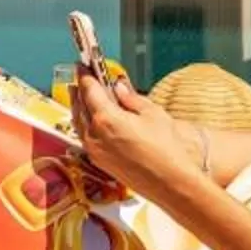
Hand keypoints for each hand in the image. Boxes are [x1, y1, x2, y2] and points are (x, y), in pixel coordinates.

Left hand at [75, 77, 200, 201]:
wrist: (171, 184)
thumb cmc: (166, 150)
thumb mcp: (153, 115)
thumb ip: (131, 99)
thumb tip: (119, 87)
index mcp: (106, 119)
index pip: (89, 90)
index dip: (85, 75)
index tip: (83, 66)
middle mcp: (95, 135)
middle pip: (80, 106)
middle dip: (80, 90)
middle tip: (81, 78)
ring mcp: (95, 151)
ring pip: (79, 123)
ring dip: (79, 107)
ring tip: (81, 96)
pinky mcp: (99, 162)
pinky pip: (85, 138)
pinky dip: (84, 124)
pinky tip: (91, 120)